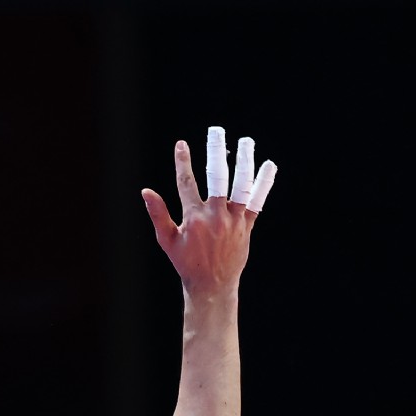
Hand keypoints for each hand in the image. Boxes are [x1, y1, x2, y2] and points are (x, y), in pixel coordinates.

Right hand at [141, 128, 274, 293]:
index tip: (181, 144)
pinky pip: (257, 201)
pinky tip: (269, 165)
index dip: (182, 162)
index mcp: (194, 217)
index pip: (186, 182)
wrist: (212, 285)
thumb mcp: (167, 240)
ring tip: (245, 141)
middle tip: (216, 130)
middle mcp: (216, 215)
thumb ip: (158, 214)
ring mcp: (234, 220)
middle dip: (215, 151)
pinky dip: (264, 183)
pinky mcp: (247, 225)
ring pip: (241, 185)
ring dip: (244, 161)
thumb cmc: (186, 262)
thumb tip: (146, 191)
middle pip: (217, 176)